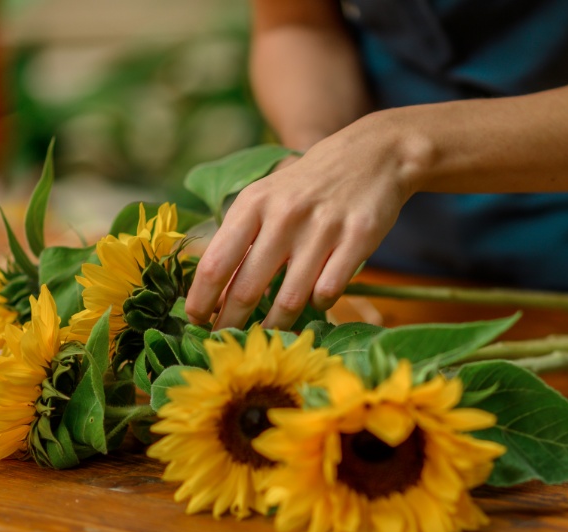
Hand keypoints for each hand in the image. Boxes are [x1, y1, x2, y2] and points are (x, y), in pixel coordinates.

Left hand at [185, 115, 419, 329]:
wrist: (373, 155)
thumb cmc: (309, 184)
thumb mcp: (267, 196)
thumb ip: (242, 236)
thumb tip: (214, 291)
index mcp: (254, 203)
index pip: (216, 263)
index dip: (201, 300)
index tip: (194, 321)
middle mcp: (284, 216)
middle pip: (247, 288)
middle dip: (232, 323)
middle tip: (227, 341)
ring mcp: (322, 229)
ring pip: (290, 298)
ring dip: (277, 323)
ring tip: (270, 333)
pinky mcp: (357, 240)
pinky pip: (328, 291)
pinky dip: (319, 305)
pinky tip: (316, 301)